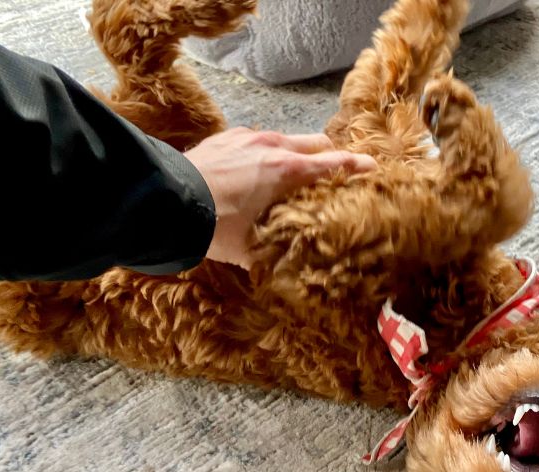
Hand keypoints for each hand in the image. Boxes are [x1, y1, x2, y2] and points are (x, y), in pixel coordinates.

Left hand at [183, 127, 376, 267]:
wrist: (165, 200)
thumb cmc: (212, 225)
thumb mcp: (247, 248)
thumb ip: (272, 253)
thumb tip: (285, 268)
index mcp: (286, 170)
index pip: (334, 163)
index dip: (357, 166)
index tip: (373, 168)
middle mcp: (272, 146)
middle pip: (315, 142)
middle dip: (328, 156)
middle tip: (332, 175)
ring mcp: (248, 137)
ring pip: (287, 138)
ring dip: (296, 153)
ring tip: (292, 174)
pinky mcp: (226, 136)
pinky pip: (259, 139)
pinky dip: (267, 152)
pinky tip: (255, 171)